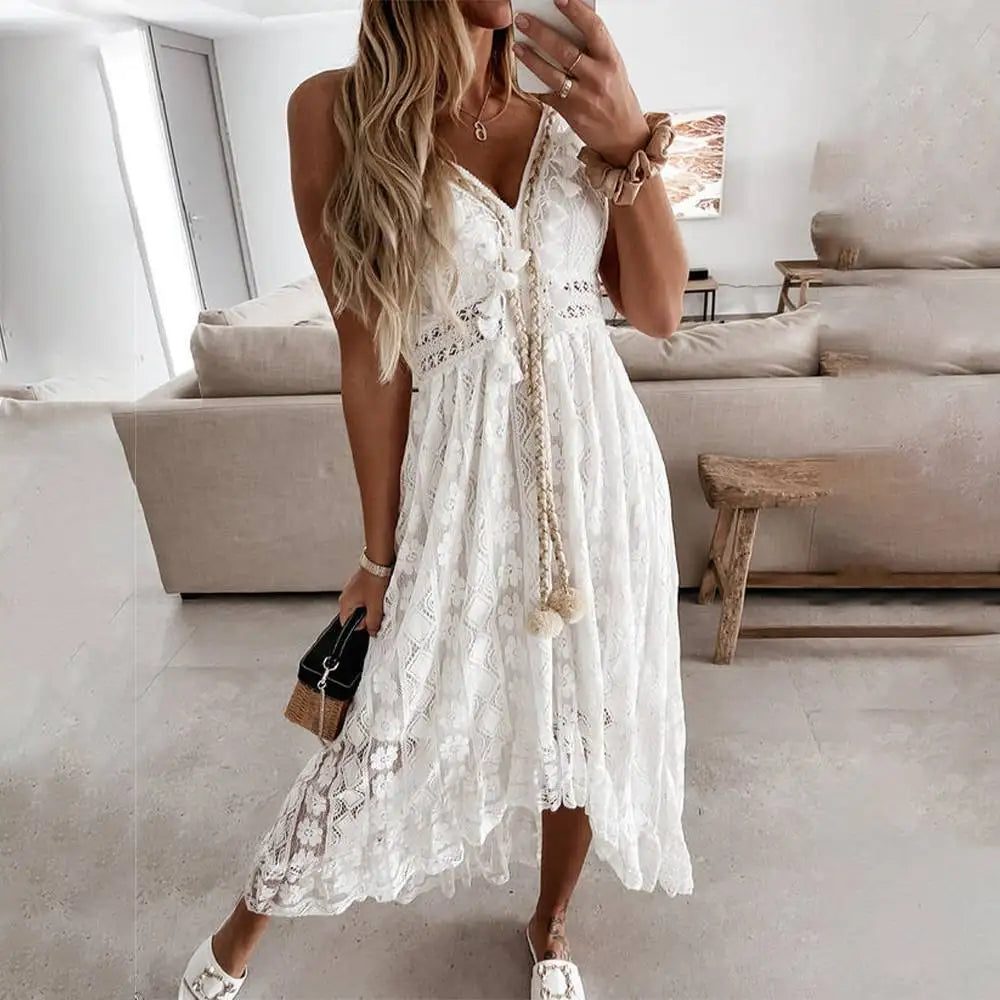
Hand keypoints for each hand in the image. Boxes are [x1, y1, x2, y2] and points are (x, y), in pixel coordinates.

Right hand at [339, 566, 390, 636]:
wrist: (379, 561)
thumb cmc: (374, 580)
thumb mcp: (376, 606)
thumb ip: (373, 622)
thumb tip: (372, 631)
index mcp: (345, 603)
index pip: (347, 624)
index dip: (361, 626)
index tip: (371, 621)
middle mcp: (346, 596)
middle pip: (356, 615)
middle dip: (368, 615)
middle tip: (377, 609)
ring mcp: (353, 589)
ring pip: (362, 606)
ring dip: (372, 605)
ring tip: (380, 599)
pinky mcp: (361, 584)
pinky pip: (366, 596)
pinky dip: (374, 597)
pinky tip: (380, 592)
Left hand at [513, 0, 649, 165]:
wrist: (624, 135)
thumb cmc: (616, 96)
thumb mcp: (612, 68)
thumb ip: (594, 49)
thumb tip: (566, 27)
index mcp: (611, 59)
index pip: (593, 28)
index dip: (575, 10)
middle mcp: (598, 77)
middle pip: (565, 50)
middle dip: (540, 32)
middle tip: (523, 19)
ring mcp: (584, 97)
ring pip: (552, 74)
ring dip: (531, 58)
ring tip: (517, 46)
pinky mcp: (572, 113)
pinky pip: (548, 95)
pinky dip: (535, 84)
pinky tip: (524, 74)